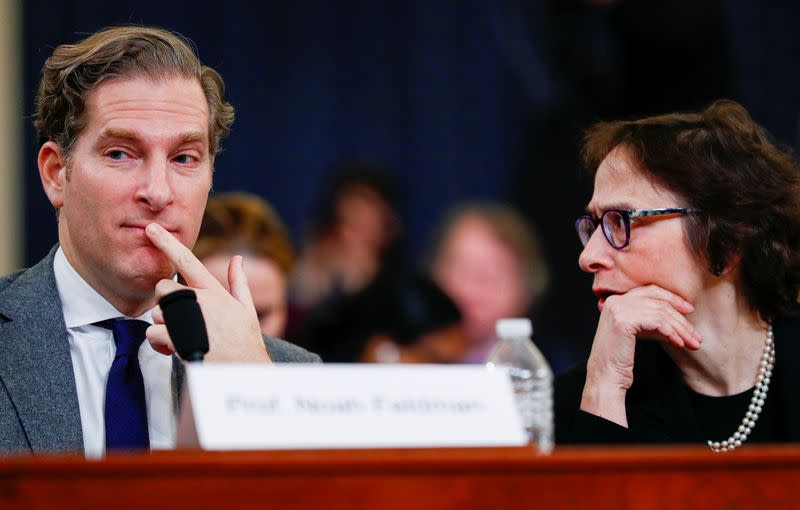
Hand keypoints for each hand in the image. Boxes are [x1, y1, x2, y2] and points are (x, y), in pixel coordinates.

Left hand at [144, 223, 270, 362]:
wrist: (243, 371)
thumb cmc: (245, 342)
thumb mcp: (246, 309)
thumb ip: (239, 283)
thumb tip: (238, 259)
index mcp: (214, 291)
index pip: (187, 260)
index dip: (167, 243)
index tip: (151, 229)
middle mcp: (200, 300)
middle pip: (162, 289)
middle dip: (165, 305)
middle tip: (181, 322)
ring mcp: (188, 318)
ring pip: (156, 314)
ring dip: (164, 328)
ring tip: (184, 339)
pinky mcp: (178, 338)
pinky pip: (154, 335)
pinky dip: (161, 345)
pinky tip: (177, 351)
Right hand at [580, 285, 701, 426]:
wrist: (605, 376)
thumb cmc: (619, 359)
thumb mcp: (635, 332)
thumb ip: (649, 319)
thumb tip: (677, 315)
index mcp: (616, 300)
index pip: (650, 291)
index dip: (672, 298)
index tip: (689, 310)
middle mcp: (615, 301)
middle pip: (658, 301)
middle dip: (680, 316)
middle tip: (696, 333)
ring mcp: (618, 309)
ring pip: (660, 312)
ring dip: (681, 328)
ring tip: (692, 342)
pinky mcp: (624, 320)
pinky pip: (657, 322)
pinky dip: (672, 332)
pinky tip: (679, 343)